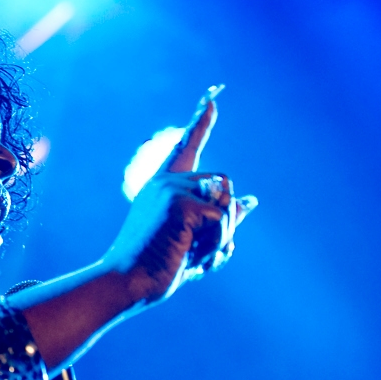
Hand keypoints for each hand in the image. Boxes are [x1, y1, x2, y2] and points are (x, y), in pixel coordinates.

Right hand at [105, 87, 256, 304]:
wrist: (128, 282)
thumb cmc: (158, 267)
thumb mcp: (197, 241)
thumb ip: (221, 220)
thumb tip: (252, 201)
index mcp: (165, 187)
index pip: (187, 147)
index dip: (201, 122)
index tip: (213, 97)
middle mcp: (167, 182)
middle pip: (224, 185)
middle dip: (225, 220)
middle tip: (201, 250)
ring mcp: (172, 190)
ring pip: (227, 202)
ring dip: (223, 235)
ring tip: (196, 256)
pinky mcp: (179, 204)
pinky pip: (222, 219)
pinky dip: (217, 244)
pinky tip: (195, 259)